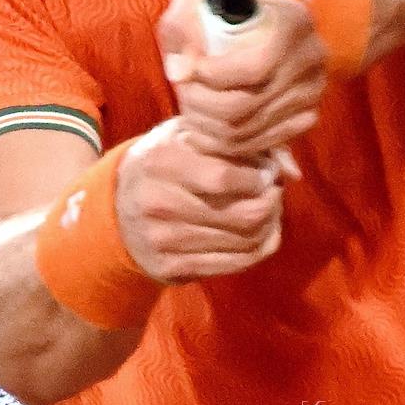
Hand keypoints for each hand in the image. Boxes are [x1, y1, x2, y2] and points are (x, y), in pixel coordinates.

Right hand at [114, 118, 284, 283]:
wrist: (114, 207)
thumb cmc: (165, 159)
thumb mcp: (190, 134)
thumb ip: (240, 142)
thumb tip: (290, 170)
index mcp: (161, 162)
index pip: (224, 177)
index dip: (258, 177)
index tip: (268, 172)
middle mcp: (159, 203)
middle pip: (241, 215)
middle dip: (271, 203)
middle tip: (275, 191)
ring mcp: (164, 241)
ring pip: (243, 242)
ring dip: (270, 225)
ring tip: (270, 209)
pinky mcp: (170, 270)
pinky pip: (233, 264)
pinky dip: (259, 249)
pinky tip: (263, 232)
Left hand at [157, 0, 328, 157]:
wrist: (259, 27)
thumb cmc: (223, 13)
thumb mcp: (198, 1)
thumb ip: (181, 23)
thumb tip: (180, 70)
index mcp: (293, 22)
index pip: (252, 68)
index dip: (208, 76)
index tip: (180, 71)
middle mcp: (311, 58)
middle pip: (244, 105)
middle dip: (200, 104)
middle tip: (180, 93)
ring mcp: (313, 93)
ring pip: (246, 131)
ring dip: (205, 126)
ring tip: (186, 110)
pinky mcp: (307, 118)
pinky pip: (257, 145)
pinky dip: (221, 144)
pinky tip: (200, 130)